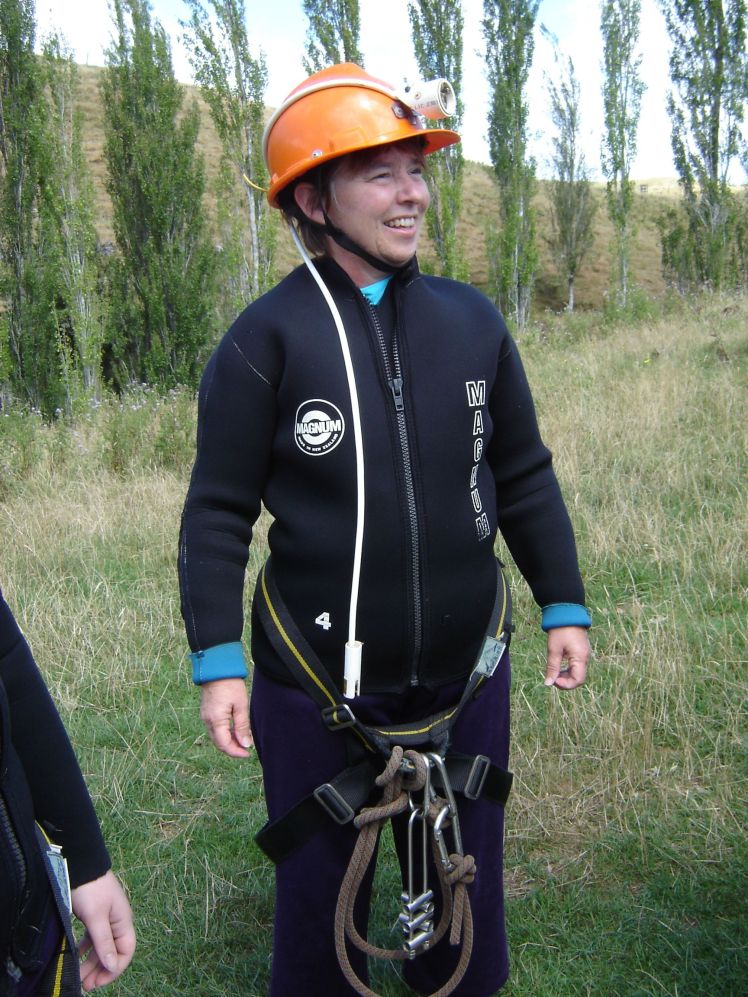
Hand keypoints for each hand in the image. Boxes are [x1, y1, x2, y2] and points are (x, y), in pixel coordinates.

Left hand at [72, 870, 135, 989]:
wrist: (80, 864)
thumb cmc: (90, 890)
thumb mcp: (96, 917)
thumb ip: (104, 941)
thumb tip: (112, 965)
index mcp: (123, 921)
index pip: (126, 951)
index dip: (114, 969)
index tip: (98, 981)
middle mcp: (117, 922)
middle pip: (112, 951)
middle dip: (100, 969)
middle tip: (84, 984)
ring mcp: (105, 918)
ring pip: (101, 946)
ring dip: (91, 962)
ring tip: (78, 976)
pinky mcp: (94, 915)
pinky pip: (93, 938)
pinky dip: (86, 949)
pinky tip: (76, 956)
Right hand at [200, 677, 252, 757]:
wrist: (217, 669)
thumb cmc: (230, 685)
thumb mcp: (241, 705)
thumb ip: (242, 726)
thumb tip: (245, 744)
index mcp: (215, 720)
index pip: (224, 744)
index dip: (236, 752)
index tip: (247, 754)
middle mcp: (207, 721)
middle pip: (219, 743)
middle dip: (233, 748)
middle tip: (247, 749)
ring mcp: (205, 717)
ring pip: (216, 737)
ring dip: (229, 741)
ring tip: (243, 739)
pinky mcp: (207, 712)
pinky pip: (215, 729)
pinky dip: (225, 733)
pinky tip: (235, 730)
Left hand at [544, 626, 589, 689]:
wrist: (566, 614)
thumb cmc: (560, 630)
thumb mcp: (554, 650)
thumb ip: (552, 667)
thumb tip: (548, 683)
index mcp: (580, 658)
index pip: (578, 680)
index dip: (566, 685)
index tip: (554, 681)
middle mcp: (585, 658)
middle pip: (578, 678)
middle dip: (565, 681)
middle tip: (552, 678)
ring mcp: (584, 655)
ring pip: (577, 672)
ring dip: (566, 676)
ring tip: (554, 673)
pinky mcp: (581, 652)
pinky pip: (577, 666)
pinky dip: (568, 669)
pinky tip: (558, 666)